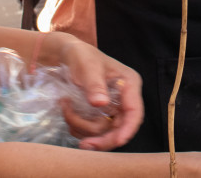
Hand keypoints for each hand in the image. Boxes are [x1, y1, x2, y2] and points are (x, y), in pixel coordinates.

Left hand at [42, 33, 142, 150]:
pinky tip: (68, 112)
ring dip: (82, 127)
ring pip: (103, 132)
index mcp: (129, 84)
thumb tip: (101, 104)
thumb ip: (95, 85)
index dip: (128, 129)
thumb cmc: (81, 56)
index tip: (118, 141)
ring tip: (66, 109)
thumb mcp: (88, 66)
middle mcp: (124, 99)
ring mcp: (112, 108)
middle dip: (101, 138)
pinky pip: (91, 131)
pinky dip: (77, 127)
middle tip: (84, 145)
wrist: (66, 57)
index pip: (134, 111)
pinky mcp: (100, 115)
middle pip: (120, 129)